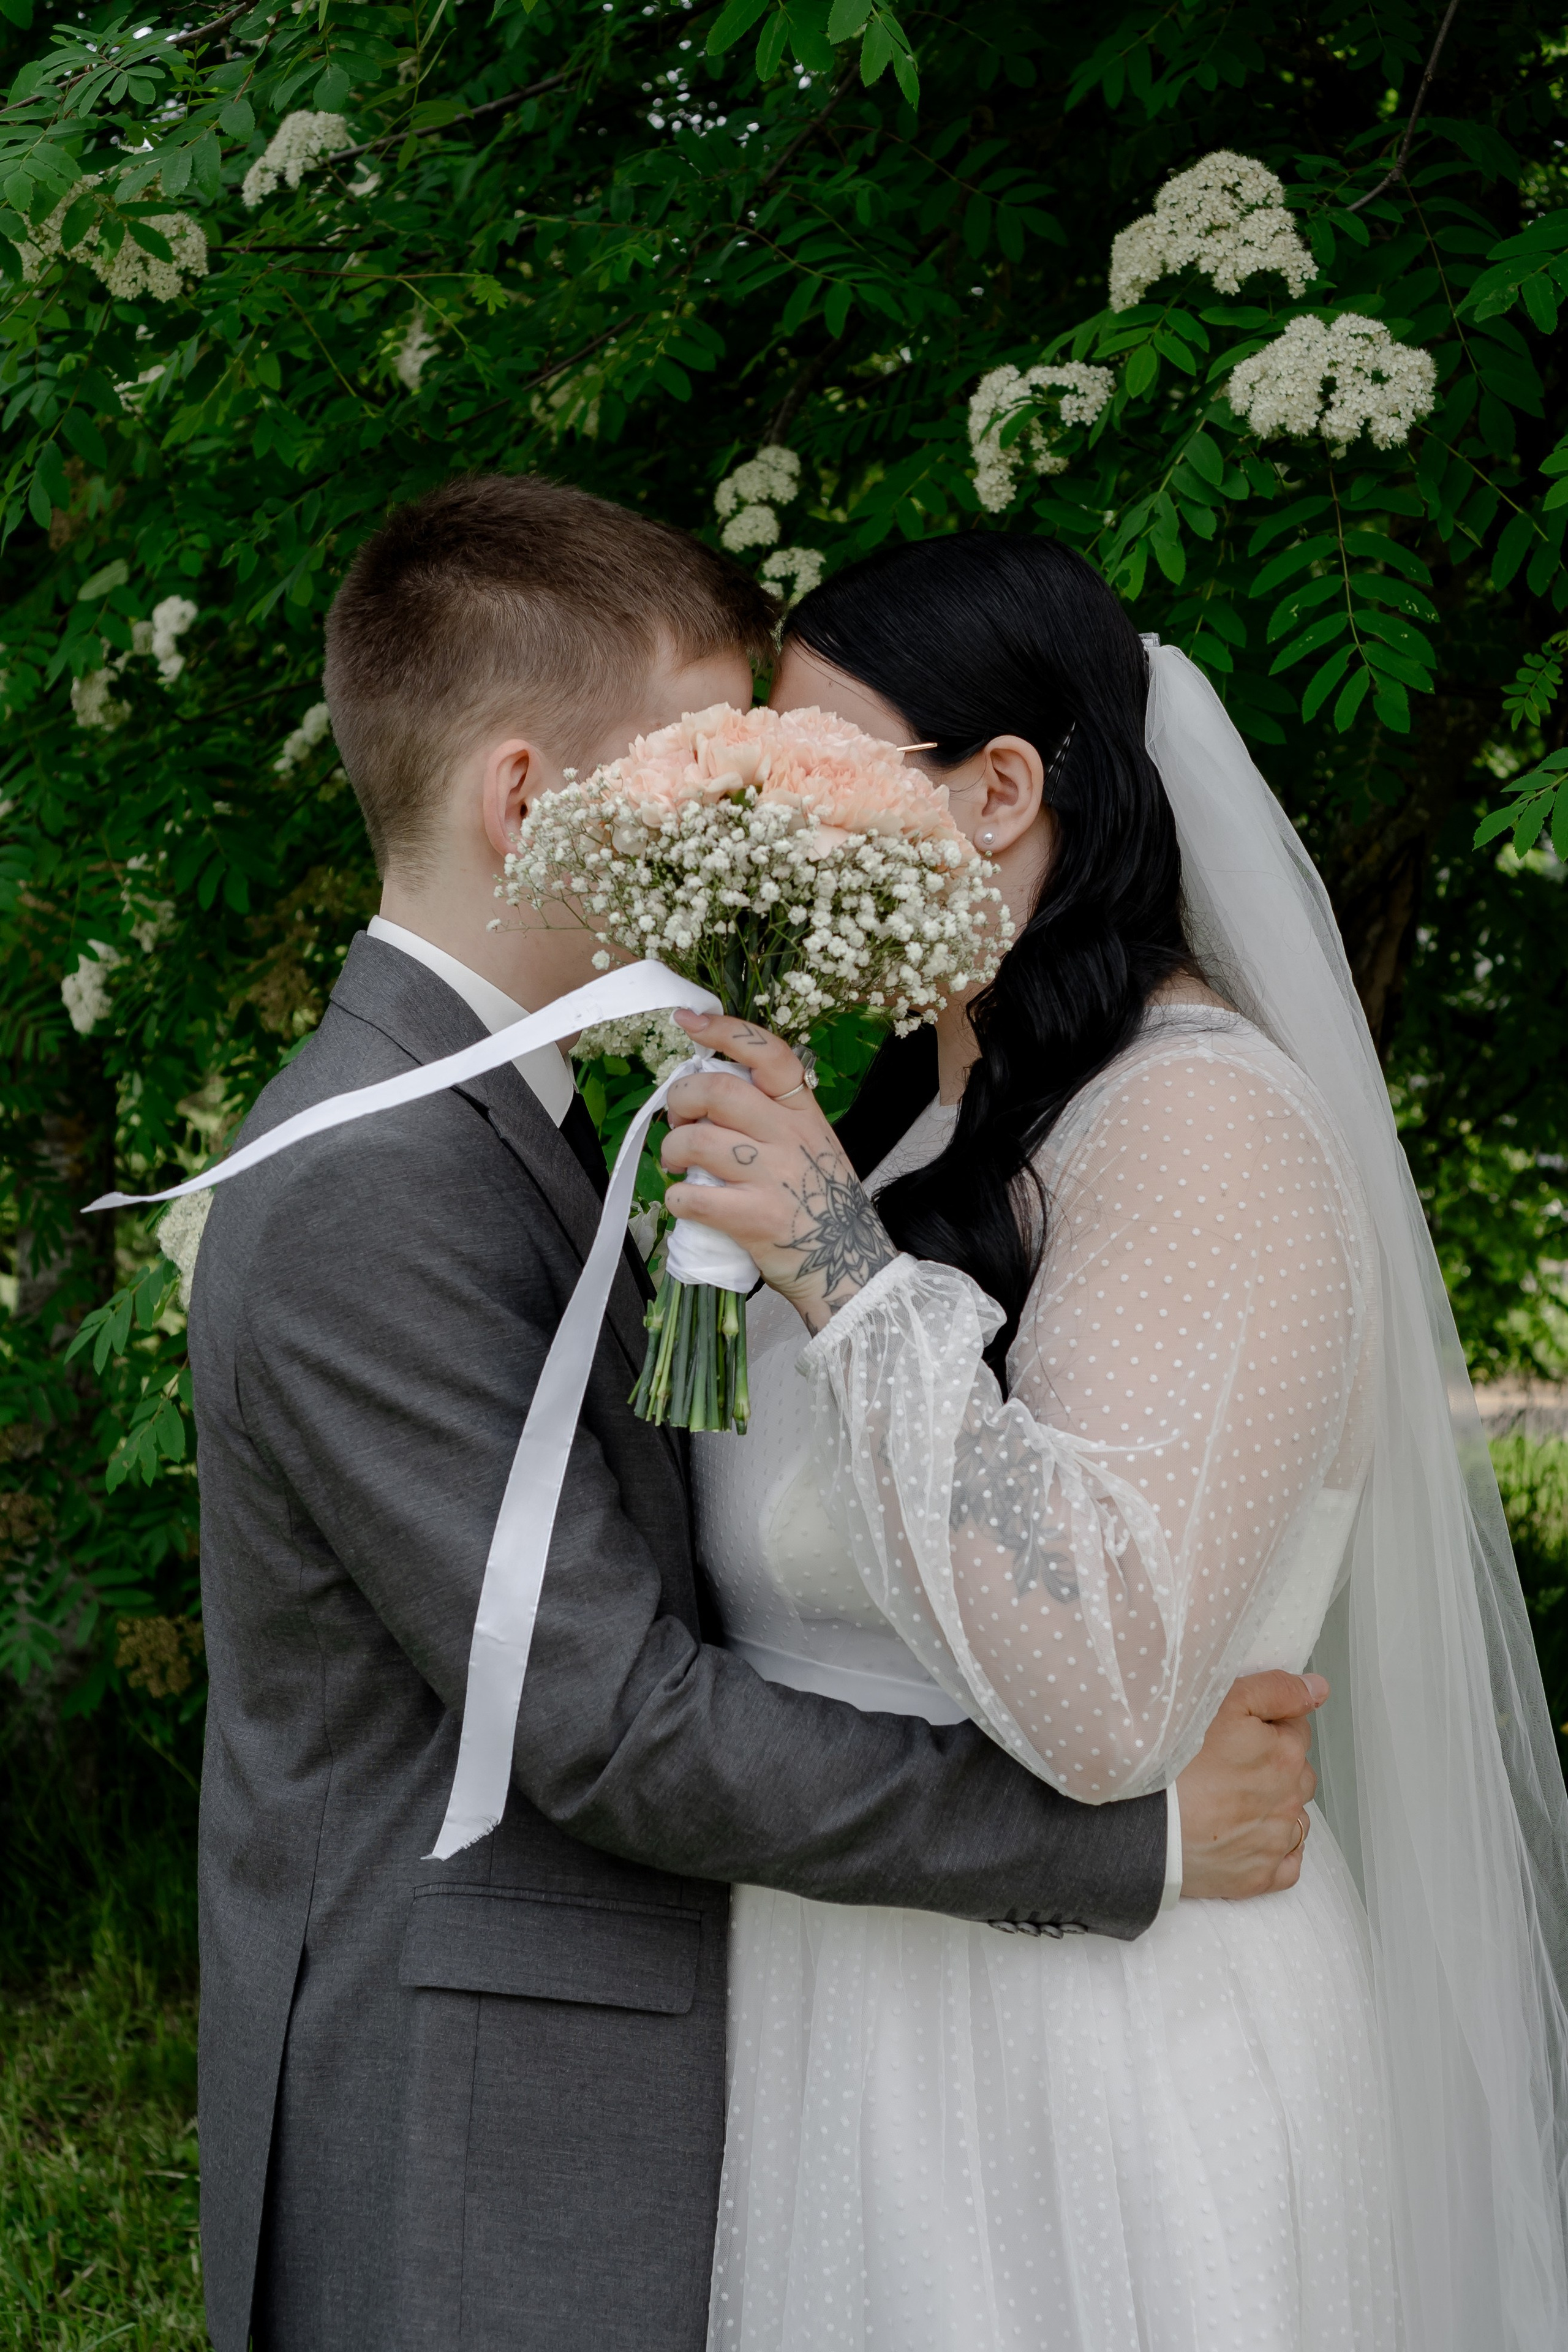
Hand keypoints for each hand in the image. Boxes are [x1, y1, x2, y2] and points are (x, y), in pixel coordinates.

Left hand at [662, 1011, 896, 1331]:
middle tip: (678, 1121)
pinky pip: (692, 1196)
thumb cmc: (822, 1205)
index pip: (767, 1052)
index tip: (688, 1020)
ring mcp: (773, 1177)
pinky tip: (687, 1203)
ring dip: (673, 1152)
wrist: (850, 1267)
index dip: (723, 1030)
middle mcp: (790, 1137)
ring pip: (697, 1141)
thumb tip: (711, 1090)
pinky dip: (677, 1198)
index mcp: (804, 1112)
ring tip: (679, 1165)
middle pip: (718, 1091)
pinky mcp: (753, 1217)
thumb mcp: (813, 1145)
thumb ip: (773, 1116)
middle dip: (681, 1100)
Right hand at [1174, 1671, 1326, 1900]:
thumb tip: (1319, 1689)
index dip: (1268, 1725)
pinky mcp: (1258, 1877)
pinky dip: (1277, 1852)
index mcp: (1286, 1756)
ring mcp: (1275, 1842)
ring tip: (1231, 1801)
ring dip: (1275, 1808)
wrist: (1143, 1821)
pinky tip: (1248, 1837)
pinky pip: (1288, 1864)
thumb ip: (1277, 1691)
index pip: (1296, 1730)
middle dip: (1275, 1766)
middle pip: (1297, 1775)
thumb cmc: (1176, 1758)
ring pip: (1294, 1818)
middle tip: (1230, 1764)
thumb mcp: (1226, 1702)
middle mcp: (1289, 1800)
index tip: (1238, 1732)